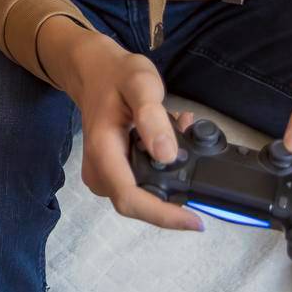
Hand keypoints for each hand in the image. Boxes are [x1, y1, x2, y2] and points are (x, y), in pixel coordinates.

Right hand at [43, 18, 203, 232]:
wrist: (93, 70)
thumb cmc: (115, 75)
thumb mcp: (139, 83)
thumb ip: (152, 115)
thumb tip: (167, 156)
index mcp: (102, 152)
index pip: (130, 199)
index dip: (164, 216)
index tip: (198, 221)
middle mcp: (99, 172)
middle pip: (141, 203)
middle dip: (175, 185)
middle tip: (192, 143)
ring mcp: (104, 176)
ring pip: (146, 194)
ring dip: (171, 173)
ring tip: (181, 130)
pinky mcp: (113, 175)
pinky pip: (144, 183)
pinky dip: (164, 168)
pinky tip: (171, 137)